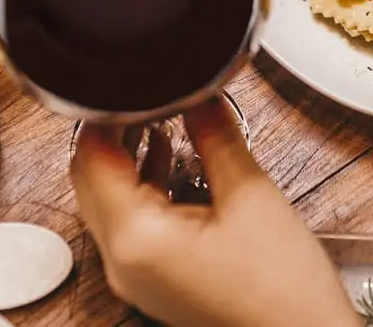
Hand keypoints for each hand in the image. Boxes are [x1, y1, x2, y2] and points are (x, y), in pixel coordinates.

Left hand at [71, 101, 360, 326]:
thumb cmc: (282, 289)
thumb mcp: (251, 194)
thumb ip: (216, 136)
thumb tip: (199, 93)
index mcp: (136, 238)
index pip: (91, 157)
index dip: (108, 113)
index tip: (134, 83)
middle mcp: (122, 261)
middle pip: (90, 180)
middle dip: (114, 133)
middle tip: (148, 95)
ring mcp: (135, 276)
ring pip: (108, 202)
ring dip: (128, 160)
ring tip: (161, 119)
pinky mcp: (154, 281)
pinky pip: (130, 225)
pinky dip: (143, 189)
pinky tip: (173, 162)